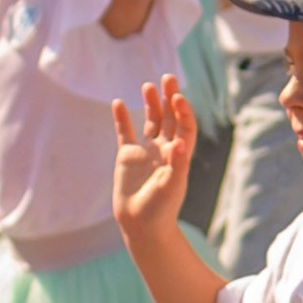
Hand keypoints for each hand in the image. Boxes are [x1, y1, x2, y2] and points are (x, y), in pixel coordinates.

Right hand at [110, 79, 195, 236]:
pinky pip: (124, 133)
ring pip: (150, 121)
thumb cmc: (161, 209)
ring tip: (148, 85)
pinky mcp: (127, 157)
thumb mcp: (171, 186)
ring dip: (151, 103)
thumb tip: (181, 142)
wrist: (141, 225)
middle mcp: (164, 149)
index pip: (185, 126)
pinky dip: (121, 118)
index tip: (177, 97)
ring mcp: (146, 152)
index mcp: (179, 154)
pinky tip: (117, 103)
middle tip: (168, 78)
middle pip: (170, 118)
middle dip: (169, 98)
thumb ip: (177, 163)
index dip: (183, 111)